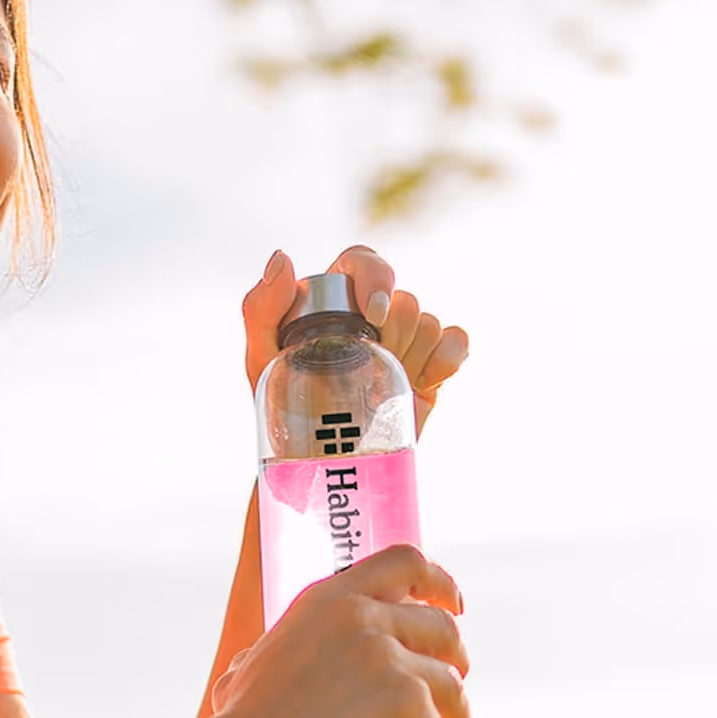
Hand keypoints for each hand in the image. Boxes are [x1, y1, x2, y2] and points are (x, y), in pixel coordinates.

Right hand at [193, 545, 470, 717]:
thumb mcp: (259, 663)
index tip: (452, 606)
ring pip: (451, 685)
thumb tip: (283, 657)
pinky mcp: (406, 700)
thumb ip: (293, 648)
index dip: (440, 583)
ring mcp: (386, 655)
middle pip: (444, 628)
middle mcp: (361, 615)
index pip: (406, 561)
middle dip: (451, 667)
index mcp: (328, 599)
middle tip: (437, 704)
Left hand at [239, 245, 472, 437]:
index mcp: (336, 299)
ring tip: (380, 392)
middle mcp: (374, 313)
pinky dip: (447, 358)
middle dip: (391, 337)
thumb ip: (260, 309)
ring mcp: (405, 339)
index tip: (374, 315)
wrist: (318, 459)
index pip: (363, 262)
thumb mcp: (261, 359)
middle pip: (403, 298)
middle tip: (367, 372)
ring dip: (410, 358)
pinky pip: (456, 340)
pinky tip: (423, 383)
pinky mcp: (431, 365)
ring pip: (429, 321)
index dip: (376, 277)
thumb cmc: (280, 406)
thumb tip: (283, 258)